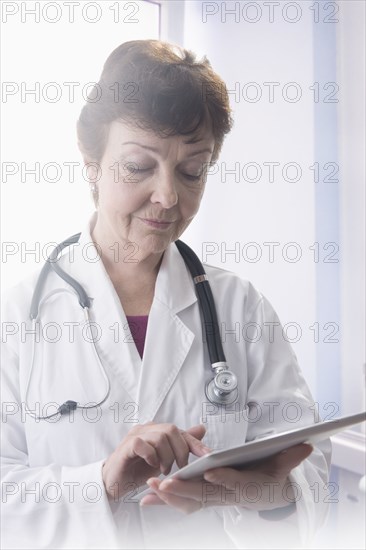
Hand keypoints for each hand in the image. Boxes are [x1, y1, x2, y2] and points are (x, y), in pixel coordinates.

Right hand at [102, 422, 210, 499]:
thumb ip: (180, 445)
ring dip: (166, 456)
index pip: (180, 431)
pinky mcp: (127, 445)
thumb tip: (201, 429)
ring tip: (164, 469)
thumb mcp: (164, 459)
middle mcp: (147, 429)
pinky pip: (142, 443)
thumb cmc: (137, 470)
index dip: (195, 443)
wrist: (113, 482)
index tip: (209, 456)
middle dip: (180, 451)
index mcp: (157, 430)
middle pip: (171, 430)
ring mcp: (136, 435)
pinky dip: (151, 455)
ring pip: (160, 436)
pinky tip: (152, 465)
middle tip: (179, 467)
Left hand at [141, 443, 312, 513]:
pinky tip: (148, 499)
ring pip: (191, 500)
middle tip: (164, 483)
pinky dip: (167, 501)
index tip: (210, 472)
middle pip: (205, 494)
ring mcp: (216, 498)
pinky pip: (185, 503)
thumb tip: (306, 445)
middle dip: (184, 489)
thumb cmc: (273, 477)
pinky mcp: (206, 498)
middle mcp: (229, 495)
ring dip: (170, 496)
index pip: (235, 482)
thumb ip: (291, 457)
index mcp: (247, 485)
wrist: (269, 496)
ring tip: (150, 488)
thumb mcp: (284, 467)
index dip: (223, 478)